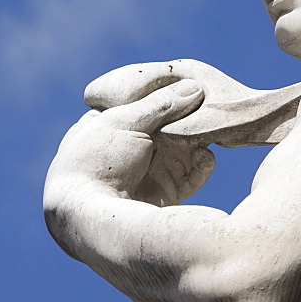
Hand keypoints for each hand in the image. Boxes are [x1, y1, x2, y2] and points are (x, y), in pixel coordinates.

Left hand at [48, 79, 214, 206]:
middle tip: (210, 108)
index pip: (148, 102)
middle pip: (170, 124)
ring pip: (184, 148)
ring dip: (198, 141)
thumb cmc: (98, 161)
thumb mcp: (126, 122)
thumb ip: (162, 104)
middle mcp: (131, 145)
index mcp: (111, 122)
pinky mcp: (165, 194)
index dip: (171, 94)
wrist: (90, 217)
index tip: (195, 84)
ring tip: (208, 132)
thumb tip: (196, 87)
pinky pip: (191, 175)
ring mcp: (148, 170)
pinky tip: (206, 157)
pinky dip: (201, 167)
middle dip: (190, 117)